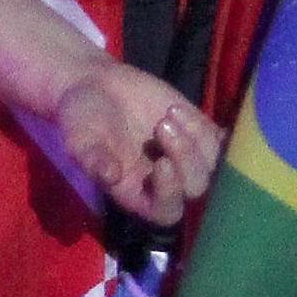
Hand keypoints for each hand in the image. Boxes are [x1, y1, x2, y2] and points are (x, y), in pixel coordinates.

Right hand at [54, 60, 221, 225]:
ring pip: (212, 162)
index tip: (161, 164)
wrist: (94, 86)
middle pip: (195, 187)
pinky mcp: (196, 130)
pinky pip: (218, 138)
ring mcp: (185, 156)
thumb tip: (109, 176)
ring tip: (169, 113)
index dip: (170, 193)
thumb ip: (92, 159)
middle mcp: (166, 181)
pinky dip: (205, 126)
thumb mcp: (78, 140)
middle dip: (185, 158)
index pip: (165, 210)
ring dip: (196, 138)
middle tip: (162, 126)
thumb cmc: (82, 120)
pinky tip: (181, 111)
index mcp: (137, 193)